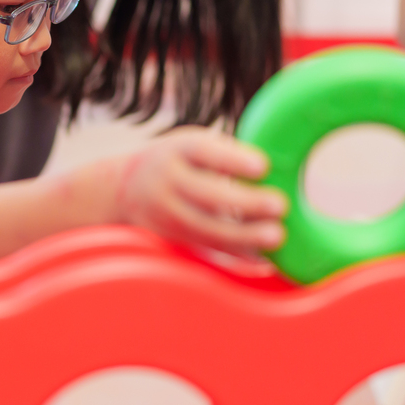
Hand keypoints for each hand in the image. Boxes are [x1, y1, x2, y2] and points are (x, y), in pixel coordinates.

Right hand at [111, 127, 287, 256]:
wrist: (123, 189)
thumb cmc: (177, 161)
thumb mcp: (190, 145)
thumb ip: (224, 155)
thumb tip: (278, 171)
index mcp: (178, 150)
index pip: (204, 152)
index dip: (233, 160)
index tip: (264, 166)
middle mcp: (168, 181)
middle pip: (206, 195)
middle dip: (245, 202)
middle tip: (281, 205)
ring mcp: (167, 214)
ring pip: (206, 229)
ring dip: (244, 236)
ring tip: (277, 236)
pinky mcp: (172, 240)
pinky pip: (207, 251)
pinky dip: (236, 257)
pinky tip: (264, 260)